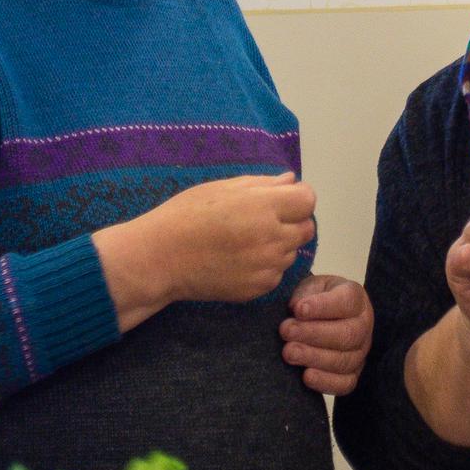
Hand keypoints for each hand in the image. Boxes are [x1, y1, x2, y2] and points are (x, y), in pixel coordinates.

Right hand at [95, 172, 316, 327]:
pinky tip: (240, 259)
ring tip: (246, 240)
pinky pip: (276, 273)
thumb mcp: (223, 187)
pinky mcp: (257, 289)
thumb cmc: (187, 214)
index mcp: (264, 207)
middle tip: (264, 219)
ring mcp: (266, 267)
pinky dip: (266, 266)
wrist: (161, 258)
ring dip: (279, 244)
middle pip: (307, 228)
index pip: (308, 200)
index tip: (281, 199)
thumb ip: (263, 184)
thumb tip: (291, 180)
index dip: (297, 197)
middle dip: (293, 221)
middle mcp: (271, 238)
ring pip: (292, 252)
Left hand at [280, 273, 373, 393]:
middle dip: (314, 334)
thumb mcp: (310, 287)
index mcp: (356, 298)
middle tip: (286, 331)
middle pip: (347, 334)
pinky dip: (325, 382)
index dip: (323, 306)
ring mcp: (361, 352)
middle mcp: (363, 326)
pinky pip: (345, 384)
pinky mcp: (353, 374)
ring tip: (288, 352)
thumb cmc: (313, 298)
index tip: (298, 309)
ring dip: (314, 357)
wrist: (319, 317)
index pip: (347, 301)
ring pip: (344, 360)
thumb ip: (304, 294)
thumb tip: (296, 308)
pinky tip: (305, 376)